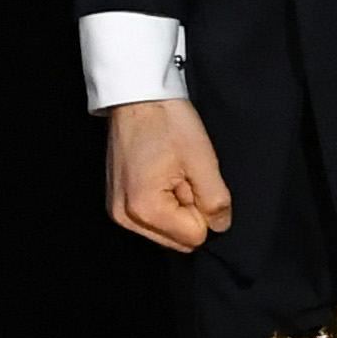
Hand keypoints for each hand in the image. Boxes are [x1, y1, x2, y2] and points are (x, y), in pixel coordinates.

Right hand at [106, 98, 232, 252]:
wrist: (136, 97)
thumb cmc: (167, 121)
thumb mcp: (202, 160)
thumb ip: (216, 201)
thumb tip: (220, 225)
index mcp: (145, 209)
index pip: (195, 237)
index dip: (202, 207)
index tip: (189, 176)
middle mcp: (125, 218)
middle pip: (178, 240)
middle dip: (187, 211)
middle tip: (179, 174)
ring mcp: (117, 212)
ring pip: (166, 232)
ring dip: (175, 207)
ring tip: (167, 172)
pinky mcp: (115, 204)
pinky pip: (151, 221)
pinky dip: (160, 203)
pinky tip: (156, 175)